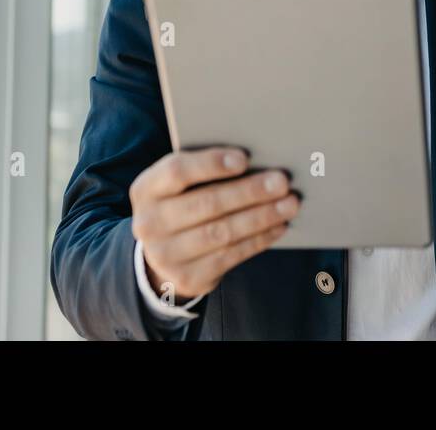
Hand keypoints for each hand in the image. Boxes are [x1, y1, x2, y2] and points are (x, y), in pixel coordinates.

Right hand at [129, 147, 298, 302]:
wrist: (161, 253)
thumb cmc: (180, 204)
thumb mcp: (177, 186)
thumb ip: (203, 171)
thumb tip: (256, 160)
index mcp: (146, 189)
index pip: (177, 171)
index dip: (211, 163)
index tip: (245, 158)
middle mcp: (149, 223)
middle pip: (206, 203)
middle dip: (249, 192)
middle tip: (282, 181)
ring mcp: (165, 255)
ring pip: (222, 232)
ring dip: (261, 217)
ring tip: (288, 204)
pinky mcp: (188, 277)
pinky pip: (230, 256)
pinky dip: (259, 239)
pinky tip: (278, 226)